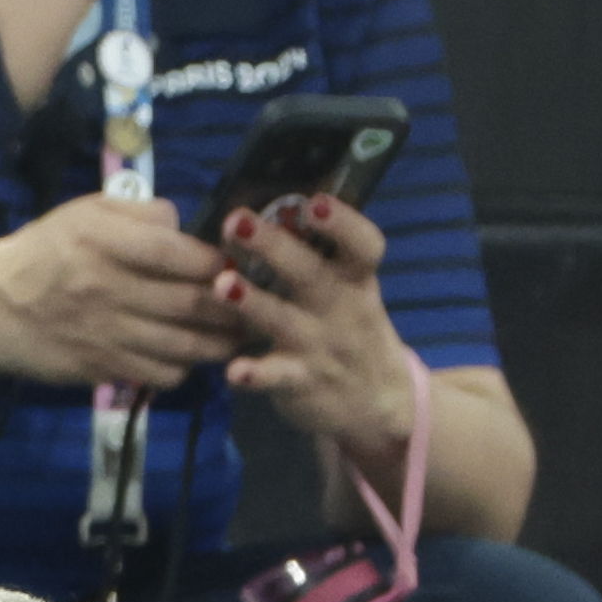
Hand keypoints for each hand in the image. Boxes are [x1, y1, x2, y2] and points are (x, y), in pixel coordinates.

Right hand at [0, 193, 245, 390]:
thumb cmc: (41, 253)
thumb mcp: (84, 212)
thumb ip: (140, 212)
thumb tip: (185, 228)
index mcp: (101, 242)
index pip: (178, 253)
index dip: (217, 261)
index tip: (233, 263)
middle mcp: (104, 289)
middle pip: (189, 303)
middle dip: (231, 306)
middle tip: (252, 304)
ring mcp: (101, 334)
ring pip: (181, 344)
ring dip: (217, 343)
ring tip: (235, 336)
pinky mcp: (96, 367)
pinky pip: (155, 373)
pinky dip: (182, 368)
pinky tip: (186, 357)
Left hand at [211, 194, 417, 461]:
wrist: (378, 400)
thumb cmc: (350, 330)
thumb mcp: (350, 292)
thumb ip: (320, 258)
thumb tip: (271, 210)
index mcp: (356, 279)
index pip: (363, 246)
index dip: (342, 223)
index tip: (315, 201)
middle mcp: (340, 307)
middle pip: (310, 273)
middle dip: (273, 246)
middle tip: (236, 222)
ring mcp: (319, 345)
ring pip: (283, 320)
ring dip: (252, 302)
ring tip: (222, 284)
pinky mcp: (301, 381)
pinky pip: (277, 377)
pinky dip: (255, 374)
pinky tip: (233, 371)